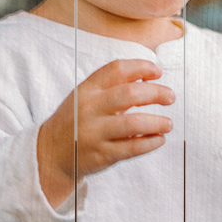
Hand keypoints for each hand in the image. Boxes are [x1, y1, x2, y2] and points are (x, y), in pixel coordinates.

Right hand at [37, 59, 174, 205]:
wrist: (51, 152)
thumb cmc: (75, 121)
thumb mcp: (84, 97)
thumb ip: (110, 86)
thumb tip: (148, 76)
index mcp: (87, 90)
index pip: (117, 69)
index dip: (142, 67)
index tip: (158, 71)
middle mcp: (90, 109)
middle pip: (129, 94)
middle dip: (156, 93)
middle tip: (170, 96)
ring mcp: (95, 133)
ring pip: (133, 124)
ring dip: (157, 122)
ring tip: (168, 123)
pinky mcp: (102, 155)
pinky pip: (132, 148)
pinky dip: (150, 143)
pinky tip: (159, 139)